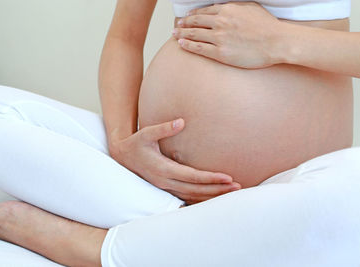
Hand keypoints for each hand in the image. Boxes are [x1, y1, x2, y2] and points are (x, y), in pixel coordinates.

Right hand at [109, 118, 240, 203]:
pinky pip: (186, 197)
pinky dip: (200, 199)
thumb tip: (181, 121)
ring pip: (192, 196)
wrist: (121, 157)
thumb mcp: (146, 133)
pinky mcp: (166, 188)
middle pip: (196, 190)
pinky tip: (213, 197)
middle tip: (237, 187)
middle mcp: (165, 181)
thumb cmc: (136, 143)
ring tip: (230, 193)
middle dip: (217, 189)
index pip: (193, 176)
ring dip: (211, 196)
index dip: (211, 178)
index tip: (228, 177)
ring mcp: (165, 187)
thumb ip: (164, 128)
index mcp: (163, 169)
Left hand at [172, 2, 285, 68]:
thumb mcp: (251, 8)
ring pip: (194, 35)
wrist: (276, 42)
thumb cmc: (267, 26)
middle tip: (177, 26)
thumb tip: (225, 8)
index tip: (187, 18)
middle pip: (196, 22)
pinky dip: (188, 46)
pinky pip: (199, 48)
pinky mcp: (221, 53)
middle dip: (184, 24)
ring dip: (182, 34)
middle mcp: (221, 22)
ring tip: (175, 35)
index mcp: (228, 10)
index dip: (193, 15)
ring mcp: (219, 38)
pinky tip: (181, 45)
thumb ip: (235, 7)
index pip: (204, 12)